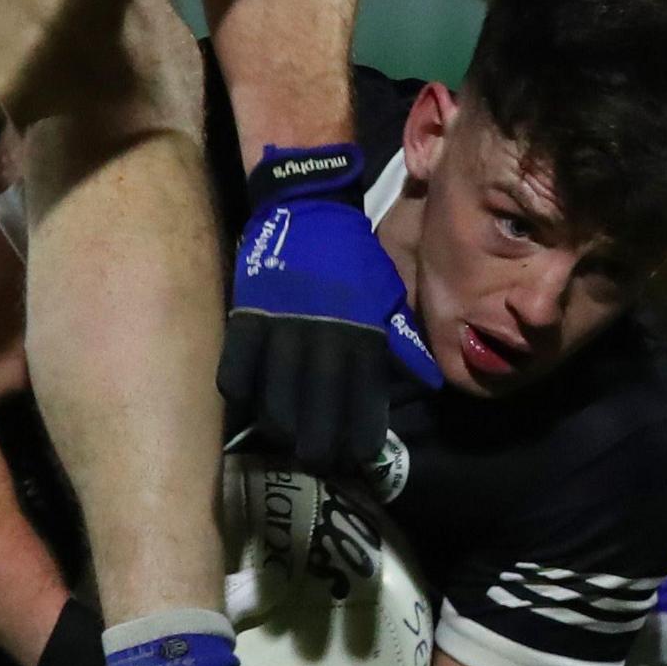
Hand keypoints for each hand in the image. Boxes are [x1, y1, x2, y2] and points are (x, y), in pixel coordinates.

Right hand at [219, 144, 440, 473]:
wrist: (306, 204)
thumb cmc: (350, 255)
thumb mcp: (386, 293)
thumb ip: (401, 341)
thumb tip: (429, 383)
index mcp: (360, 334)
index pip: (362, 403)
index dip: (359, 439)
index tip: (357, 457)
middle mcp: (322, 338)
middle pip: (315, 415)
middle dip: (318, 448)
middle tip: (317, 461)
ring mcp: (281, 329)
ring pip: (275, 401)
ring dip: (281, 428)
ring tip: (286, 437)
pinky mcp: (247, 316)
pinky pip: (237, 371)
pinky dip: (242, 393)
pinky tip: (249, 402)